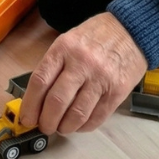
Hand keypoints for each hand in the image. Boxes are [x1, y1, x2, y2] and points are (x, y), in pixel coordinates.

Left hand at [19, 12, 145, 133]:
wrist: (131, 30)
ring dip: (64, 127)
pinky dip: (84, 127)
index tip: (27, 118)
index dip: (30, 105)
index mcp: (64, 48)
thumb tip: (37, 99)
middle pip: (56, 101)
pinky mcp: (117, 91)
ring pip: (76, 114)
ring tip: (61, 128)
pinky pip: (97, 117)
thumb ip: (54, 67)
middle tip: (44, 127)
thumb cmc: (96, 37)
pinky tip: (79, 125)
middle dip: (46, 121)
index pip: (40, 81)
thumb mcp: (69, 41)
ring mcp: (100, 78)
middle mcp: (81, 63)